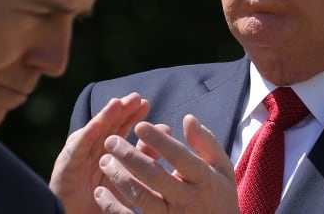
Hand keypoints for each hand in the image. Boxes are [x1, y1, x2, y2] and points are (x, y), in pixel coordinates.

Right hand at [50, 93, 149, 212]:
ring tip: (117, 103)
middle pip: (108, 125)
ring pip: (93, 132)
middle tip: (135, 97)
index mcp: (108, 150)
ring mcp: (78, 155)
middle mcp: (92, 148)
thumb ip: (146, 155)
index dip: (131, 115)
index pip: (120, 128)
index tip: (145, 104)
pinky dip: (87, 135)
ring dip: (105, 116)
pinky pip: (77, 150)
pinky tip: (97, 125)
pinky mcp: (66, 167)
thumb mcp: (131, 178)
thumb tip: (165, 129)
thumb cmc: (105, 200)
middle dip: (121, 110)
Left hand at [95, 114, 238, 213]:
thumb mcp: (222, 169)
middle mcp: (188, 200)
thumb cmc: (220, 197)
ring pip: (141, 198)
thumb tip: (188, 118)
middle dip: (130, 156)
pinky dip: (113, 207)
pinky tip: (101, 191)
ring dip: (120, 177)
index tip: (138, 125)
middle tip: (110, 140)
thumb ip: (206, 143)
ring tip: (104, 160)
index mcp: (205, 180)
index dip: (159, 140)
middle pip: (155, 176)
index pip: (180, 156)